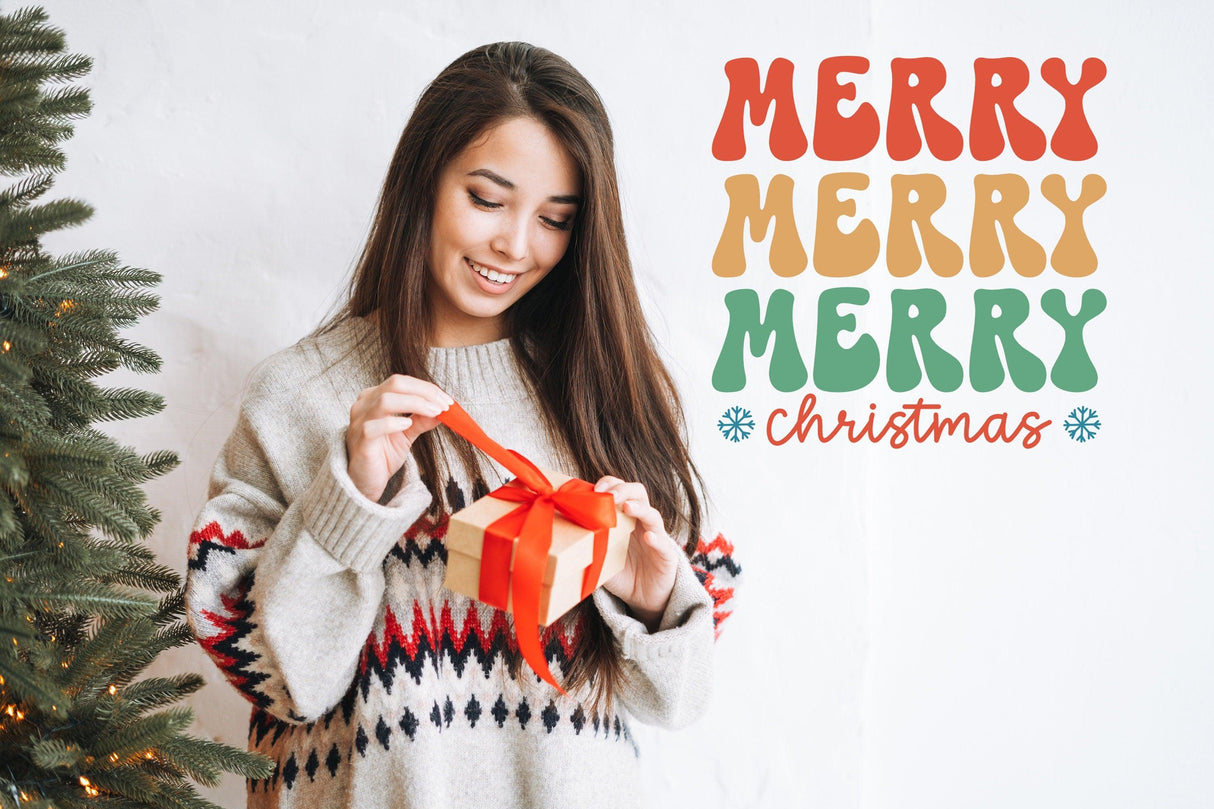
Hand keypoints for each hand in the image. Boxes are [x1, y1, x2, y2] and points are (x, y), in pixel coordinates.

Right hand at [346, 374, 452, 502]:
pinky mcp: (359, 441)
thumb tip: (443, 410)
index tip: (447, 401)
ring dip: (415, 404)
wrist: (365, 481)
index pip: (402, 382)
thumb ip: (422, 420)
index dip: (427, 389)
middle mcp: (364, 405)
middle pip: (395, 385)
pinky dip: (393, 423)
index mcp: (374, 397)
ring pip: (385, 401)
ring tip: (433, 413)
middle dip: (424, 393)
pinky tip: (407, 425)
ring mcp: (359, 421)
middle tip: (444, 406)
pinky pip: (373, 427)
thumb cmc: (382, 454)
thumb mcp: (407, 434)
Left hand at [595, 476, 679, 631]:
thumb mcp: (600, 558)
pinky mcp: (666, 556)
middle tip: (609, 496)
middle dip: (623, 489)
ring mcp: (656, 537)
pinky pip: (663, 544)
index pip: (620, 490)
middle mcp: (641, 523)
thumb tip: (558, 542)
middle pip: (638, 493)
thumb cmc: (622, 573)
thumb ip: (587, 546)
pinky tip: (648, 537)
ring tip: (626, 507)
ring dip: (639, 508)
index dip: (609, 484)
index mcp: (625, 518)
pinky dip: (656, 539)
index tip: (594, 490)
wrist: (644, 598)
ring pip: (653, 515)